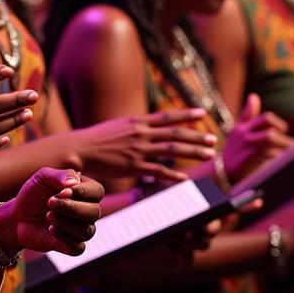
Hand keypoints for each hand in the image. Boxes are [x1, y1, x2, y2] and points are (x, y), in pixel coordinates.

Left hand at [0, 168, 103, 255]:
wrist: (18, 216)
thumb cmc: (33, 194)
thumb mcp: (42, 177)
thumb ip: (60, 175)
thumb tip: (75, 183)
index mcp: (85, 191)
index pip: (97, 191)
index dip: (82, 192)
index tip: (61, 191)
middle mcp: (87, 211)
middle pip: (94, 212)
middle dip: (71, 207)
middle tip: (50, 202)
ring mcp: (81, 229)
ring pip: (87, 231)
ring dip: (65, 222)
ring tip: (48, 215)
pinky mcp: (72, 246)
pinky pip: (79, 248)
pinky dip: (65, 238)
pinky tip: (50, 229)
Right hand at [73, 109, 216, 182]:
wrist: (79, 148)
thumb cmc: (95, 139)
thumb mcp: (117, 127)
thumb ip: (134, 128)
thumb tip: (147, 129)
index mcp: (136, 122)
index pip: (167, 117)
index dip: (186, 115)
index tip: (203, 113)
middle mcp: (141, 133)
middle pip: (175, 134)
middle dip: (196, 136)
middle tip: (214, 139)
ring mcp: (138, 150)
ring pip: (172, 150)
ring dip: (193, 152)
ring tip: (209, 154)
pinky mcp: (133, 166)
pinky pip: (159, 171)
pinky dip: (174, 175)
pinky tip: (185, 179)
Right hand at [221, 93, 293, 181]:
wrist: (220, 173)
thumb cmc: (234, 151)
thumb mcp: (238, 132)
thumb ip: (247, 115)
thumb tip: (254, 96)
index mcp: (244, 127)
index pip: (266, 119)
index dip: (279, 124)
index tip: (282, 132)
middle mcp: (244, 135)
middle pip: (270, 130)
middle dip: (284, 139)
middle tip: (292, 146)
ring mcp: (246, 146)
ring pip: (270, 138)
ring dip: (284, 146)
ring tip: (292, 154)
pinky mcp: (247, 159)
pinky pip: (269, 153)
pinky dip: (278, 157)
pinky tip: (283, 162)